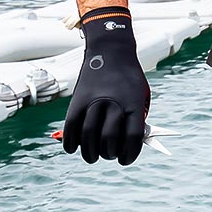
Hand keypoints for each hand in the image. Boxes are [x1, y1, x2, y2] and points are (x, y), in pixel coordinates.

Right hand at [62, 6, 151, 164]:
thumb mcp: (141, 97)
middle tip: (108, 155)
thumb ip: (135, 121)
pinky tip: (73, 148)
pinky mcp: (77, 100)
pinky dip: (70, 142)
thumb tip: (125, 147)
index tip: (125, 160)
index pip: (132, 138)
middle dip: (109, 154)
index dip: (129, 155)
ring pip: (88, 136)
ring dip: (89, 153)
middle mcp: (113, 104)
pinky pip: (70, 127)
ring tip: (92, 157)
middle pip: (108, 139)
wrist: (111, 52)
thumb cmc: (129, 80)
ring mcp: (93, 101)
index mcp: (133, 104)